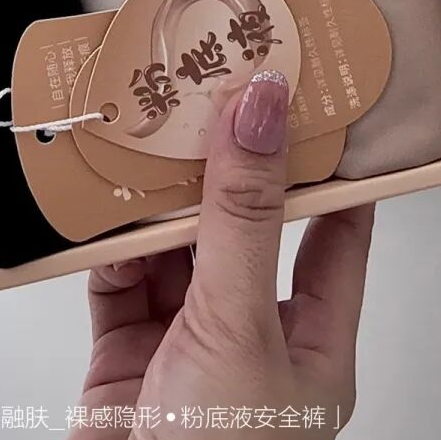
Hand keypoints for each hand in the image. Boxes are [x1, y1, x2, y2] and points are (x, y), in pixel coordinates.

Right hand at [69, 73, 373, 439]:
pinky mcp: (124, 354)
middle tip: (211, 85)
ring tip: (153, 128)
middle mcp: (255, 333)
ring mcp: (187, 343)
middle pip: (245, 223)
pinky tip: (104, 203)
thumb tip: (263, 112)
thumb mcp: (243, 327)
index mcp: (316, 338)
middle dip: (225, 160)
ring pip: (177, 241)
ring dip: (160, 193)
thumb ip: (245, 217)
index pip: (336, 225)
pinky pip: (118, 275)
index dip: (326, 155)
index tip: (310, 85)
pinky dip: (107, 239)